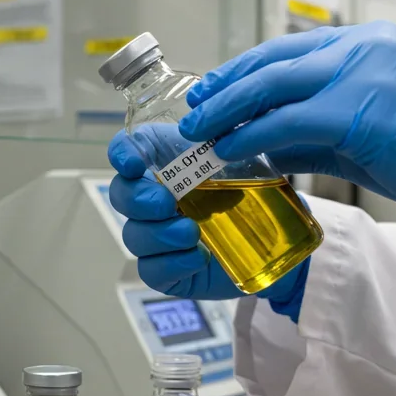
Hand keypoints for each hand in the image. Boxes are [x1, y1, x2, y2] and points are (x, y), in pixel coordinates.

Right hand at [107, 128, 307, 312]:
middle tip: (167, 203)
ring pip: (133, 235)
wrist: (274, 238)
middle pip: (121, 195)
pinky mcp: (167, 269)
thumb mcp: (243, 157)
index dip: (121, 154)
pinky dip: (173, 263)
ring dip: (159, 233)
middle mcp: (153, 197)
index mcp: (165, 162)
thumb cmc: (253, 191)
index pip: (127, 150)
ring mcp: (156, 236)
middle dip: (138, 200)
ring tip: (192, 233)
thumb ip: (227, 139)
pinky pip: (151, 270)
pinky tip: (199, 256)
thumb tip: (219, 125)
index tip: (133, 164)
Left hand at [179, 22, 395, 227]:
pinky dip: (252, 137)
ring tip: (199, 134)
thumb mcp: (374, 127)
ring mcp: (362, 73)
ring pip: (273, 86)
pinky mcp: (358, 109)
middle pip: (273, 60)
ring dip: (228, 112)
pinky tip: (231, 152)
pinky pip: (286, 122)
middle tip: (194, 110)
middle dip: (226, 87)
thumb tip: (269, 138)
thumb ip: (322, 125)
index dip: (245, 70)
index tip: (214, 89)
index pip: (290, 49)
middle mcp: (364, 47)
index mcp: (371, 43)